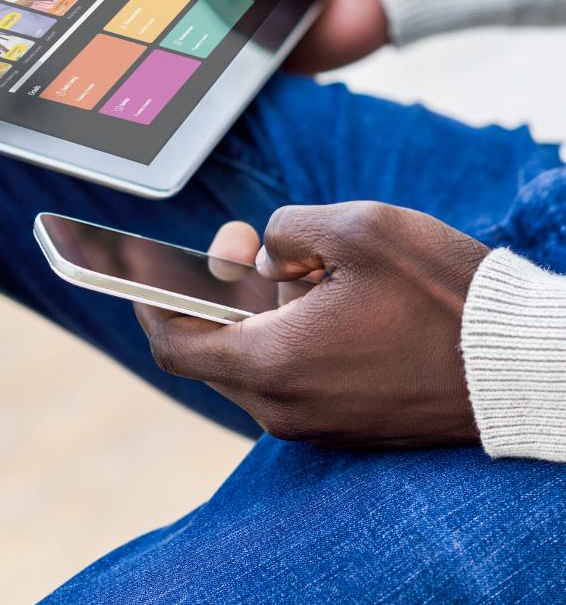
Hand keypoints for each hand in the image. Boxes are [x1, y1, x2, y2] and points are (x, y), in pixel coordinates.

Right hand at [122, 0, 388, 72]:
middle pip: (168, 7)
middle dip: (144, 17)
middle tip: (111, 28)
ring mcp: (240, 25)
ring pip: (190, 43)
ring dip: (169, 48)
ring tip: (133, 57)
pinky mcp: (258, 60)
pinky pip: (224, 71)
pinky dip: (205, 75)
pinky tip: (176, 78)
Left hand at [135, 204, 489, 448]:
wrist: (521, 370)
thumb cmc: (444, 298)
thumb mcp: (359, 230)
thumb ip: (286, 231)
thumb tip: (262, 257)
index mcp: (273, 363)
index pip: (175, 342)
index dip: (147, 302)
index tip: (135, 274)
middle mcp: (283, 407)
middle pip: (214, 348)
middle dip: (218, 294)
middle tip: (249, 250)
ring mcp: (314, 423)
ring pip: (254, 361)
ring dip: (259, 315)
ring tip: (309, 275)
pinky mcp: (342, 425)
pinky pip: (288, 379)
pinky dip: (286, 339)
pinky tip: (328, 306)